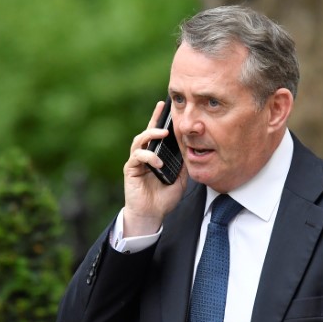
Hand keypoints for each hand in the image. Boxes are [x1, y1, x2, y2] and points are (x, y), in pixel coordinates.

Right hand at [122, 100, 186, 236]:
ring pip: (139, 141)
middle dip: (154, 119)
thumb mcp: (180, 179)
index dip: (160, 120)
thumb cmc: (163, 198)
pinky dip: (148, 156)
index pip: (158, 135)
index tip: (167, 106)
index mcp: (155, 156)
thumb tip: (191, 150)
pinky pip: (137, 157)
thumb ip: (183, 165)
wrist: (151, 215)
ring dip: (151, 135)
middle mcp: (144, 155)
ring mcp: (136, 162)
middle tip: (162, 108)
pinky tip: (158, 162)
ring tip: (163, 133)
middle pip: (147, 132)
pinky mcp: (131, 169)